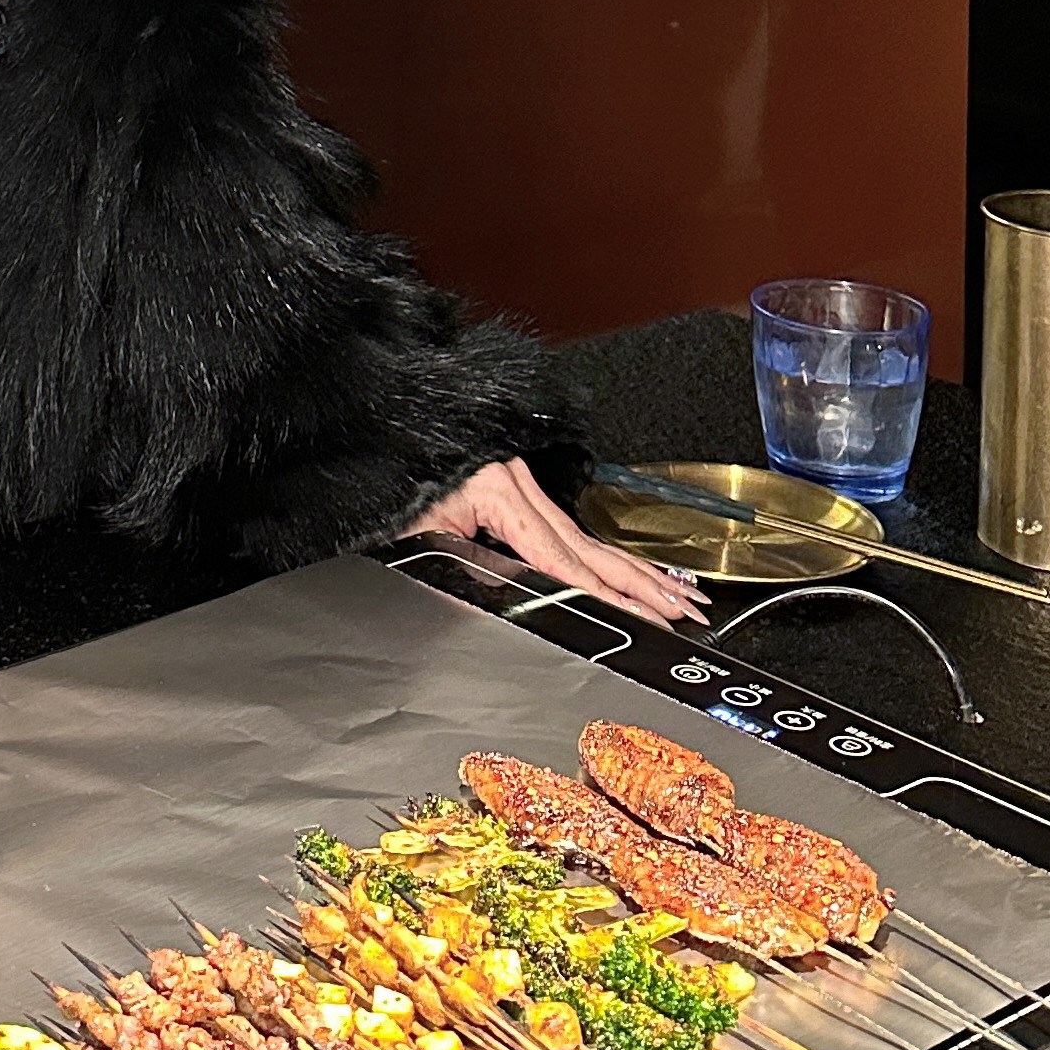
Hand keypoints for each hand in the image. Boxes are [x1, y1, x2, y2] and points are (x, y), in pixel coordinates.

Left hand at [405, 457, 707, 627]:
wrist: (366, 432)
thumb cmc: (382, 485)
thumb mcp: (414, 538)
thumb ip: (464, 579)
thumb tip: (513, 613)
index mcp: (494, 487)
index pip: (556, 555)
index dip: (598, 592)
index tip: (637, 617)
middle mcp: (514, 478)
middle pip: (588, 544)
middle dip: (640, 582)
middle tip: (683, 612)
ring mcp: (519, 479)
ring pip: (588, 536)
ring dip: (636, 571)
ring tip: (679, 597)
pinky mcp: (516, 485)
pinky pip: (571, 527)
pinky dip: (608, 555)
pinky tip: (638, 572)